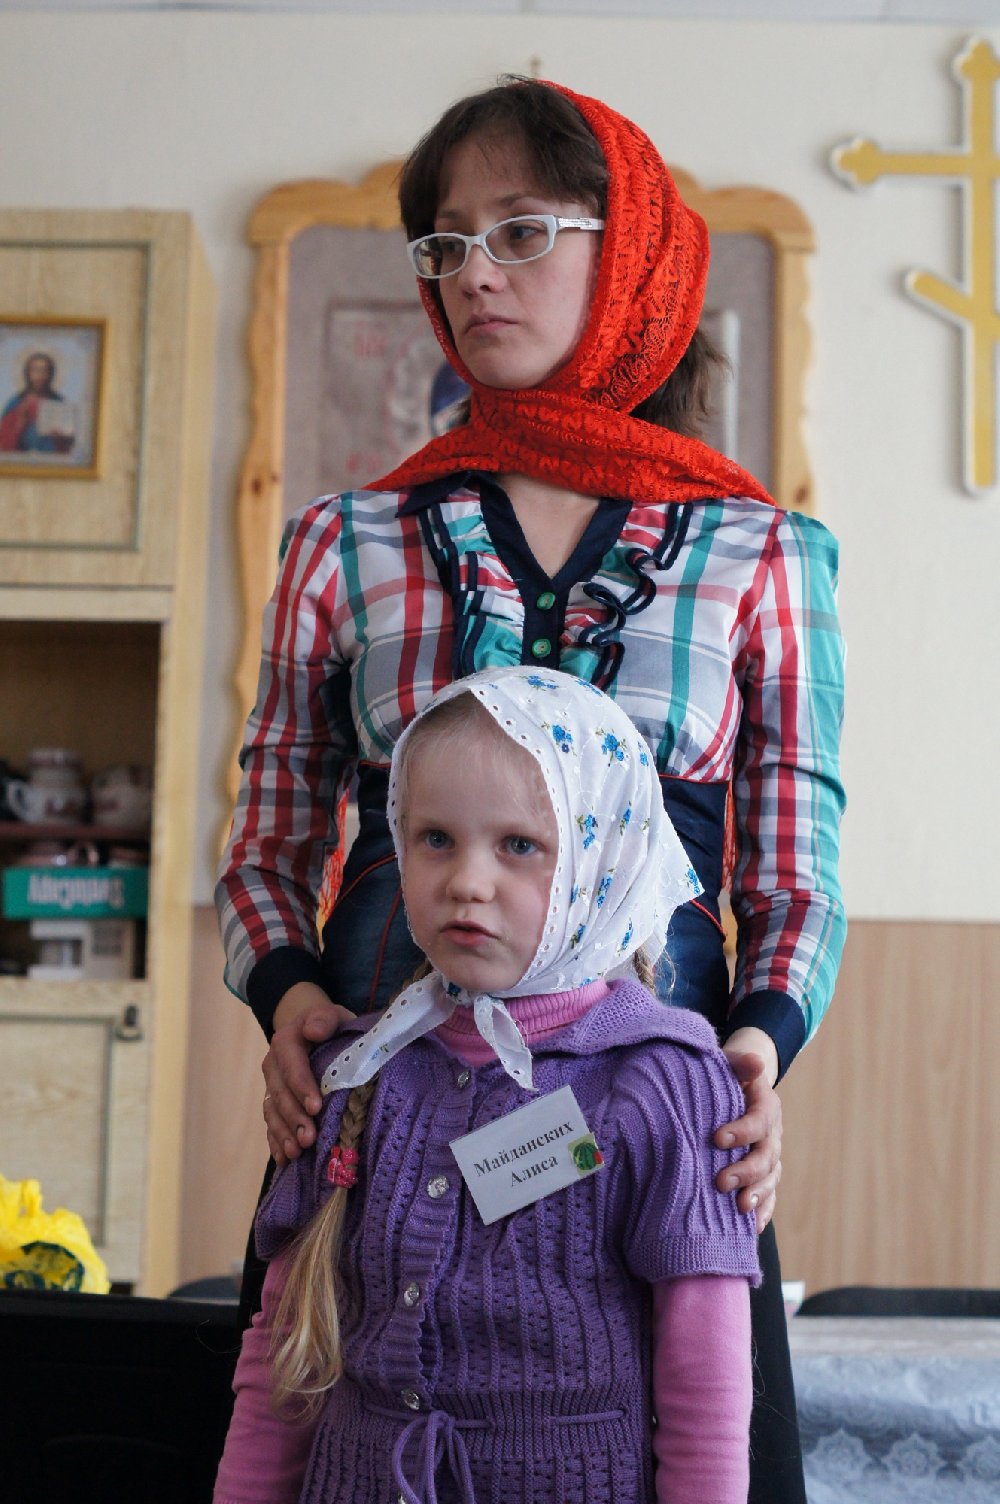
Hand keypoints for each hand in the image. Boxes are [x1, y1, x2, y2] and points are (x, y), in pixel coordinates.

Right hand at [262, 983, 353, 1166]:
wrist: (314, 1030)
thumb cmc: (330, 1025)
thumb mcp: (331, 1013)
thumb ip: (324, 1018)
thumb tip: (313, 1031)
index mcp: (285, 1042)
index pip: (292, 1065)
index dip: (302, 1087)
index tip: (316, 1107)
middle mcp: (273, 1066)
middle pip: (280, 1094)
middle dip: (294, 1118)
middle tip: (309, 1138)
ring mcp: (272, 1086)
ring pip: (273, 1112)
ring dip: (284, 1134)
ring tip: (297, 1153)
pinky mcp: (275, 1103)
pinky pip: (271, 1124)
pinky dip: (277, 1142)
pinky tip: (286, 1160)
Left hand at [715, 1027, 781, 1234]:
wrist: (734, 1087)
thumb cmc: (724, 1076)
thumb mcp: (729, 1063)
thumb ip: (739, 1063)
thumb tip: (755, 1062)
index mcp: (765, 1105)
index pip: (760, 1119)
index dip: (743, 1130)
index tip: (717, 1138)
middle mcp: (772, 1134)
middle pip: (767, 1156)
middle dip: (747, 1170)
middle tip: (721, 1181)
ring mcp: (770, 1156)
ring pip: (770, 1179)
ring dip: (757, 1195)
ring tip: (739, 1207)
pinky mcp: (763, 1174)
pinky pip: (769, 1195)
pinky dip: (763, 1210)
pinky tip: (752, 1226)